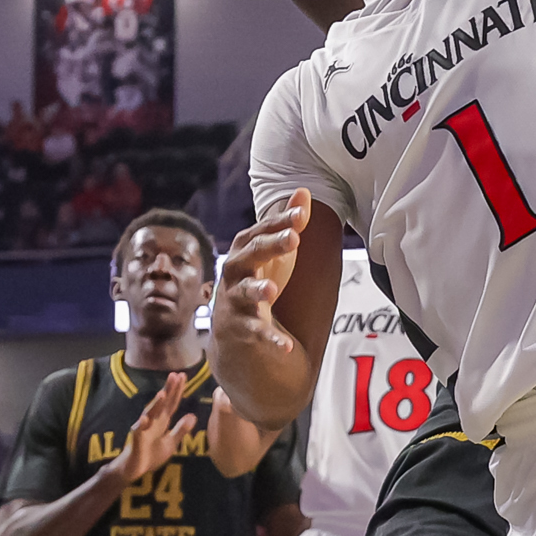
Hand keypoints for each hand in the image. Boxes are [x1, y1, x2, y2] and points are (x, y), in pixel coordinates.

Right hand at [114, 367, 199, 485]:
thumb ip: (181, 429)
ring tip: (162, 394)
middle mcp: (153, 422)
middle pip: (162, 404)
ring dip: (155, 404)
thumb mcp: (171, 442)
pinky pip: (138, 432)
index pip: (172, 403)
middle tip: (175, 375)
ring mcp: (144, 429)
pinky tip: (144, 419)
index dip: (178, 391)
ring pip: (150, 414)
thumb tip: (193, 416)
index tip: (183, 376)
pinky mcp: (136, 440)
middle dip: (168, 390)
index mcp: (162, 421)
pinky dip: (141, 425)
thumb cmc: (151, 455)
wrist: (134, 469)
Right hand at [215, 192, 311, 358]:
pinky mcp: (238, 329)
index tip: (302, 214)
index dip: (279, 222)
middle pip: (249, 255)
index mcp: (242, 252)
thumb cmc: (255, 281)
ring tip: (272, 290)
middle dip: (270, 246)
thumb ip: (286, 224)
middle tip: (294, 239)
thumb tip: (303, 190)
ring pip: (244, 293)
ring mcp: (234, 301)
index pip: (258, 232)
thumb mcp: (273, 253)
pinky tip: (286, 346)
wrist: (231, 332)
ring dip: (257, 290)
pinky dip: (270, 339)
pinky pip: (254, 333)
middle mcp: (233, 273)